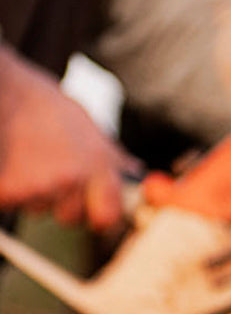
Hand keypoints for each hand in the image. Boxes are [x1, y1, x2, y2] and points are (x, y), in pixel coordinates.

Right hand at [0, 45, 139, 229]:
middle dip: (63, 204)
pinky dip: (11, 190)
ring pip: (41, 210)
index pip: (108, 217)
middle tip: (52, 173)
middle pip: (71, 218)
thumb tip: (135, 173)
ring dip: (36, 193)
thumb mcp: (93, 129)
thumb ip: (113, 158)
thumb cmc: (52, 110)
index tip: (95, 213)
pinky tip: (16, 165)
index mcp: (98, 166)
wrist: (13, 95)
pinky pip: (14, 203)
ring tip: (32, 160)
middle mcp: (72, 179)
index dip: (101, 216)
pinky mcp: (11, 191)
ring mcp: (40, 187)